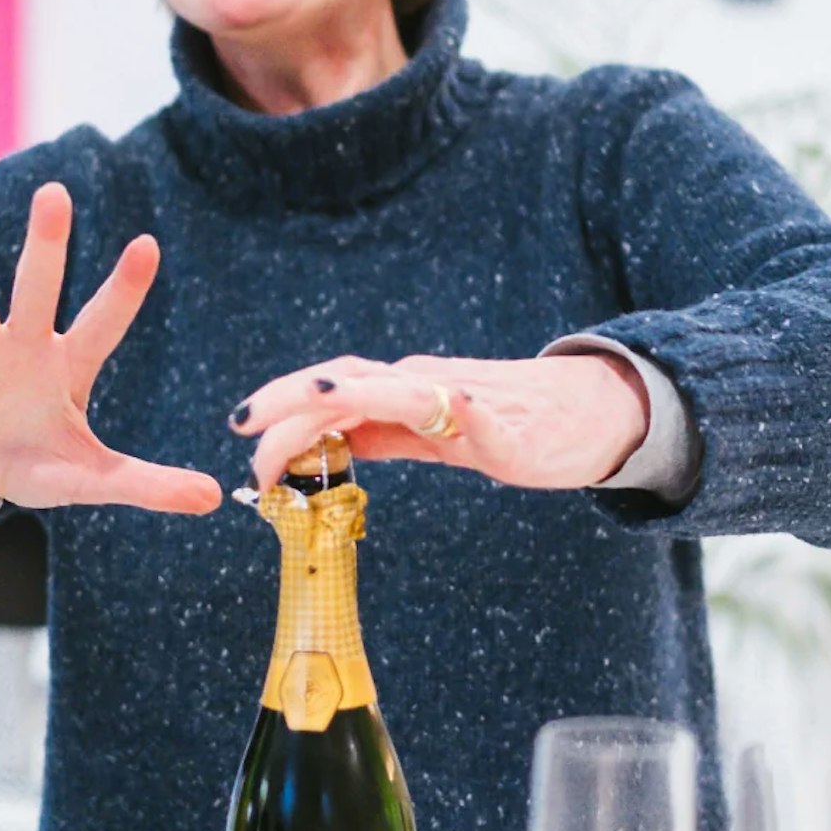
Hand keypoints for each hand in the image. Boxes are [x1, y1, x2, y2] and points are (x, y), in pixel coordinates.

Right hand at [0, 183, 221, 520]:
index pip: (103, 321)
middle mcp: (24, 344)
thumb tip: (213, 499)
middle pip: (38, 287)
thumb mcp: (91, 480)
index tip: (147, 245)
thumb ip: (147, 483)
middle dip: (46, 244)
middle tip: (55, 193)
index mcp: (69, 367)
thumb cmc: (35, 466)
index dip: (123, 288)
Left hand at [229, 353, 649, 491]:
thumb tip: (322, 445)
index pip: (328, 393)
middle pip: (346, 384)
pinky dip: (460, 410)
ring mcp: (466, 402)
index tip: (241, 435)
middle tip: (241, 425)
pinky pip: (480, 417)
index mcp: (400, 392)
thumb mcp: (429, 434)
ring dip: (352, 393)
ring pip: (398, 390)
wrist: (589, 413)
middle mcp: (423, 385)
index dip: (280, 409)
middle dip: (289, 402)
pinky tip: (451, 407)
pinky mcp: (508, 428)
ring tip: (311, 399)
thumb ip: (380, 434)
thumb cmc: (508, 423)